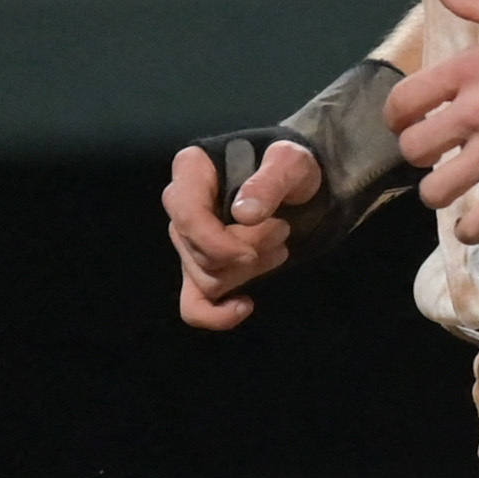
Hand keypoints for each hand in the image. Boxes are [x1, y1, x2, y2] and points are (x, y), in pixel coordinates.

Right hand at [164, 136, 315, 328]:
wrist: (298, 183)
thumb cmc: (290, 166)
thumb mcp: (291, 162)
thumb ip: (270, 181)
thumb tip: (243, 214)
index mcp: (192, 170)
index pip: (187, 216)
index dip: (218, 242)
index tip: (252, 250)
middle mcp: (180, 206)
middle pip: (201, 255)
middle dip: (248, 252)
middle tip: (282, 228)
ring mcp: (188, 240)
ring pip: (207, 279)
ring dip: (251, 270)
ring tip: (279, 241)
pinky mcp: (202, 267)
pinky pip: (193, 305)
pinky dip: (217, 315)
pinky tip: (245, 305)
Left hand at [386, 0, 478, 242]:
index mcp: (471, 71)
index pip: (404, 100)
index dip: (397, 117)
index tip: (408, 123)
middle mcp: (476, 113)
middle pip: (414, 149)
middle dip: (419, 155)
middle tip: (438, 155)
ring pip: (435, 191)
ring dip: (439, 193)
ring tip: (453, 188)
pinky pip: (476, 222)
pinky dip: (469, 230)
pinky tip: (474, 224)